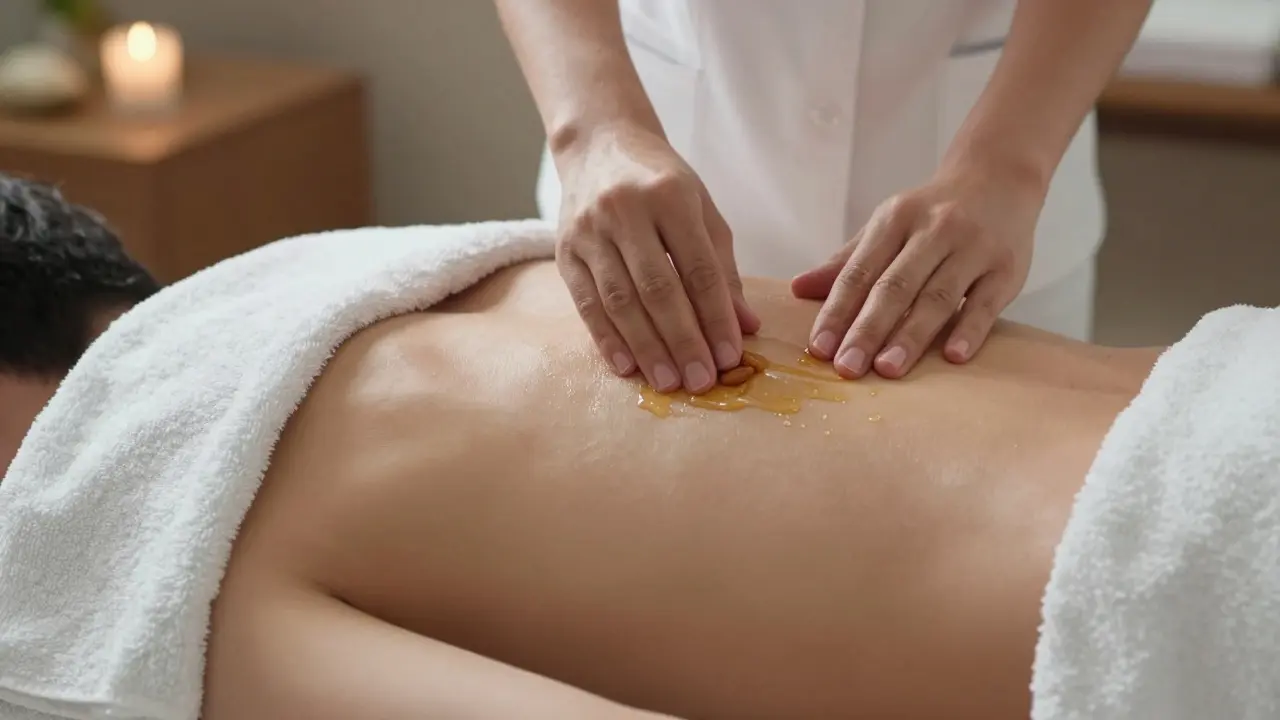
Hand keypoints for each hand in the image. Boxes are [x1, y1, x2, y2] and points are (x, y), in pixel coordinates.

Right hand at [553, 121, 760, 393]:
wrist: (599, 144)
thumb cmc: (661, 182)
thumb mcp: (702, 211)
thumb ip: (723, 269)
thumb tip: (745, 326)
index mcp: (670, 196)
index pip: (698, 268)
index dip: (716, 317)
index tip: (731, 357)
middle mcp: (626, 211)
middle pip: (658, 289)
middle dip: (683, 340)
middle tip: (701, 382)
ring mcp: (590, 231)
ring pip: (620, 300)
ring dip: (647, 347)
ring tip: (669, 383)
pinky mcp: (565, 251)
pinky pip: (587, 303)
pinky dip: (607, 339)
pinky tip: (627, 367)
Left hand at [791, 165, 1040, 378]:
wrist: (999, 176)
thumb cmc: (933, 213)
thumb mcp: (887, 226)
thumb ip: (847, 262)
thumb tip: (798, 289)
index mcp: (894, 220)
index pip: (859, 271)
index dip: (837, 311)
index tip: (819, 348)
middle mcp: (933, 230)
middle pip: (895, 286)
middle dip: (867, 329)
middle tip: (846, 368)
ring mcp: (973, 248)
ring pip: (938, 296)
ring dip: (911, 335)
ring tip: (887, 368)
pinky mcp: (1008, 267)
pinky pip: (986, 302)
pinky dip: (969, 329)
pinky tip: (952, 356)